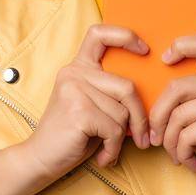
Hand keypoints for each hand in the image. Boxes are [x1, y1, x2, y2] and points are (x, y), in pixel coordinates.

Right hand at [17, 24, 152, 178]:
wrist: (40, 159)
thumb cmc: (74, 134)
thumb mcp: (95, 106)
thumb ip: (113, 93)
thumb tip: (155, 95)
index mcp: (78, 67)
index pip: (100, 35)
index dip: (125, 36)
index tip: (144, 50)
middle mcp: (74, 73)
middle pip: (128, 88)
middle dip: (139, 117)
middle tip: (142, 138)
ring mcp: (74, 91)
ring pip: (123, 112)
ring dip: (122, 136)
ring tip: (108, 147)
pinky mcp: (78, 112)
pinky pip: (115, 129)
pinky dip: (114, 148)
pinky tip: (103, 155)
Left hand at [146, 34, 195, 185]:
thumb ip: (186, 102)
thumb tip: (147, 105)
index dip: (181, 46)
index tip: (165, 60)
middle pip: (175, 88)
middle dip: (158, 117)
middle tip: (156, 138)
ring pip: (177, 116)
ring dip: (169, 142)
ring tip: (177, 155)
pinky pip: (185, 135)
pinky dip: (181, 153)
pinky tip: (190, 161)